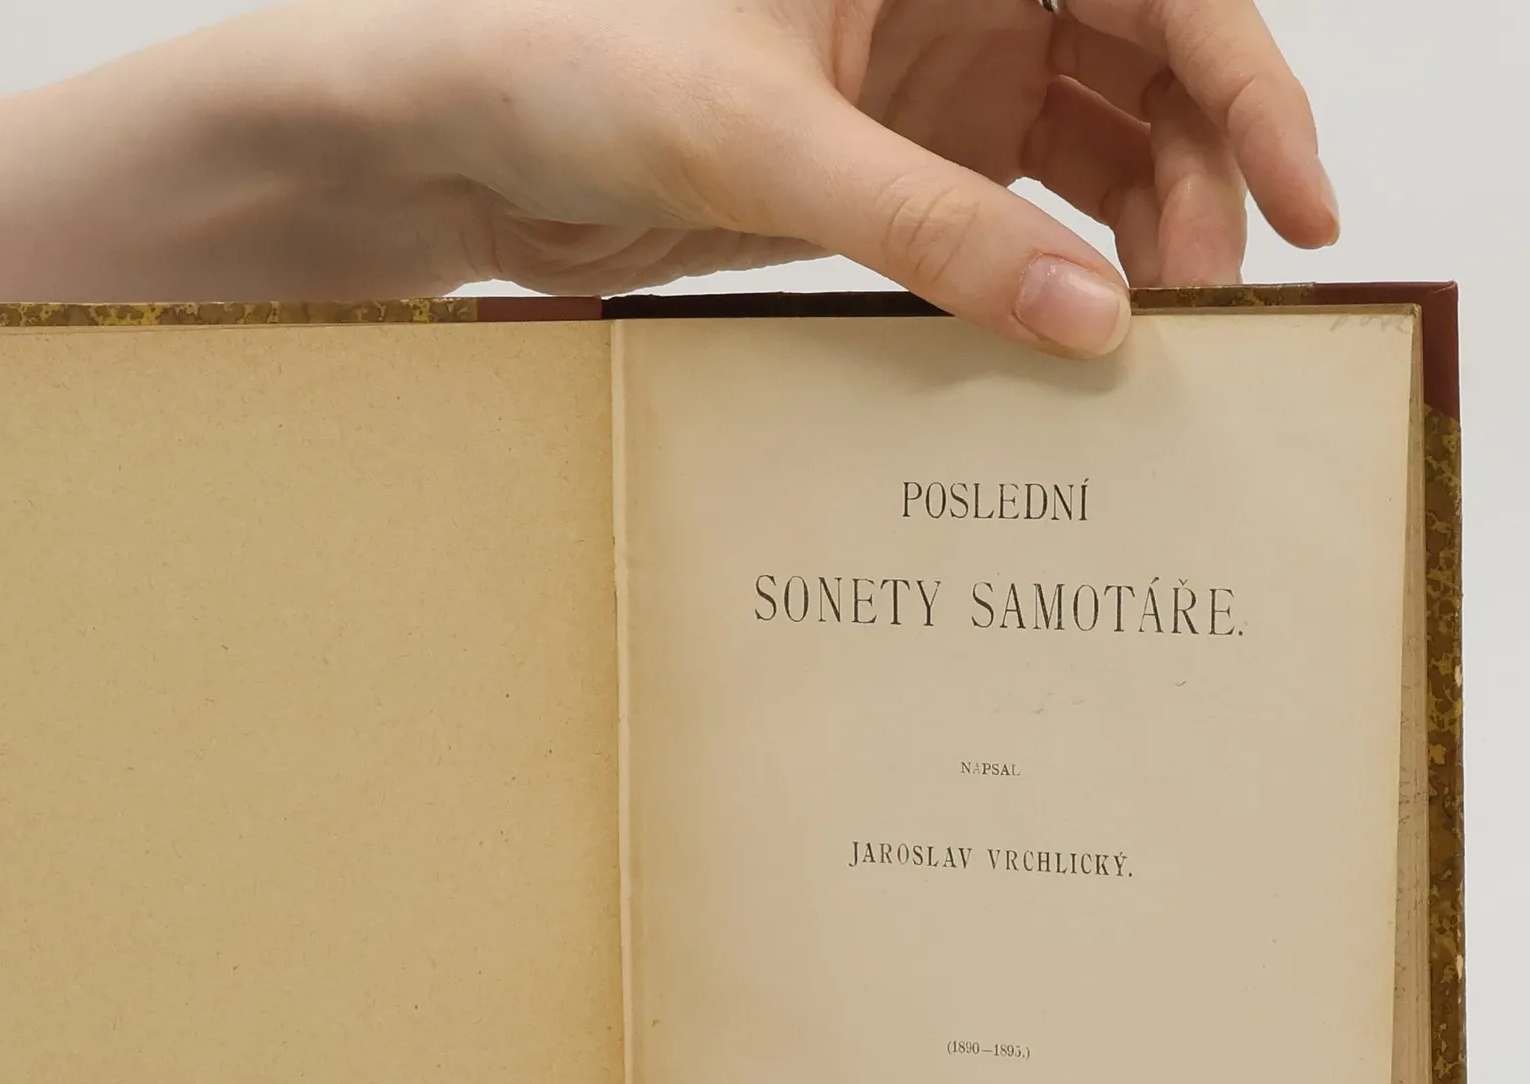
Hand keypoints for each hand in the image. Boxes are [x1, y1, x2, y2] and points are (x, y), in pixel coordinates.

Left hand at [161, 0, 1334, 355]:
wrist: (464, 137)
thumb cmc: (579, 57)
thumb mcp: (771, 141)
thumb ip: (933, 227)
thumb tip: (1085, 314)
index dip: (1252, 91)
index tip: (1303, 204)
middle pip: (1145, 74)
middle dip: (1192, 185)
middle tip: (1199, 312)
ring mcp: (923, 82)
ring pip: (1083, 153)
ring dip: (1126, 238)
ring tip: (1143, 341)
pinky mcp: (879, 165)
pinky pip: (998, 216)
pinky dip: (1037, 273)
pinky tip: (1058, 340)